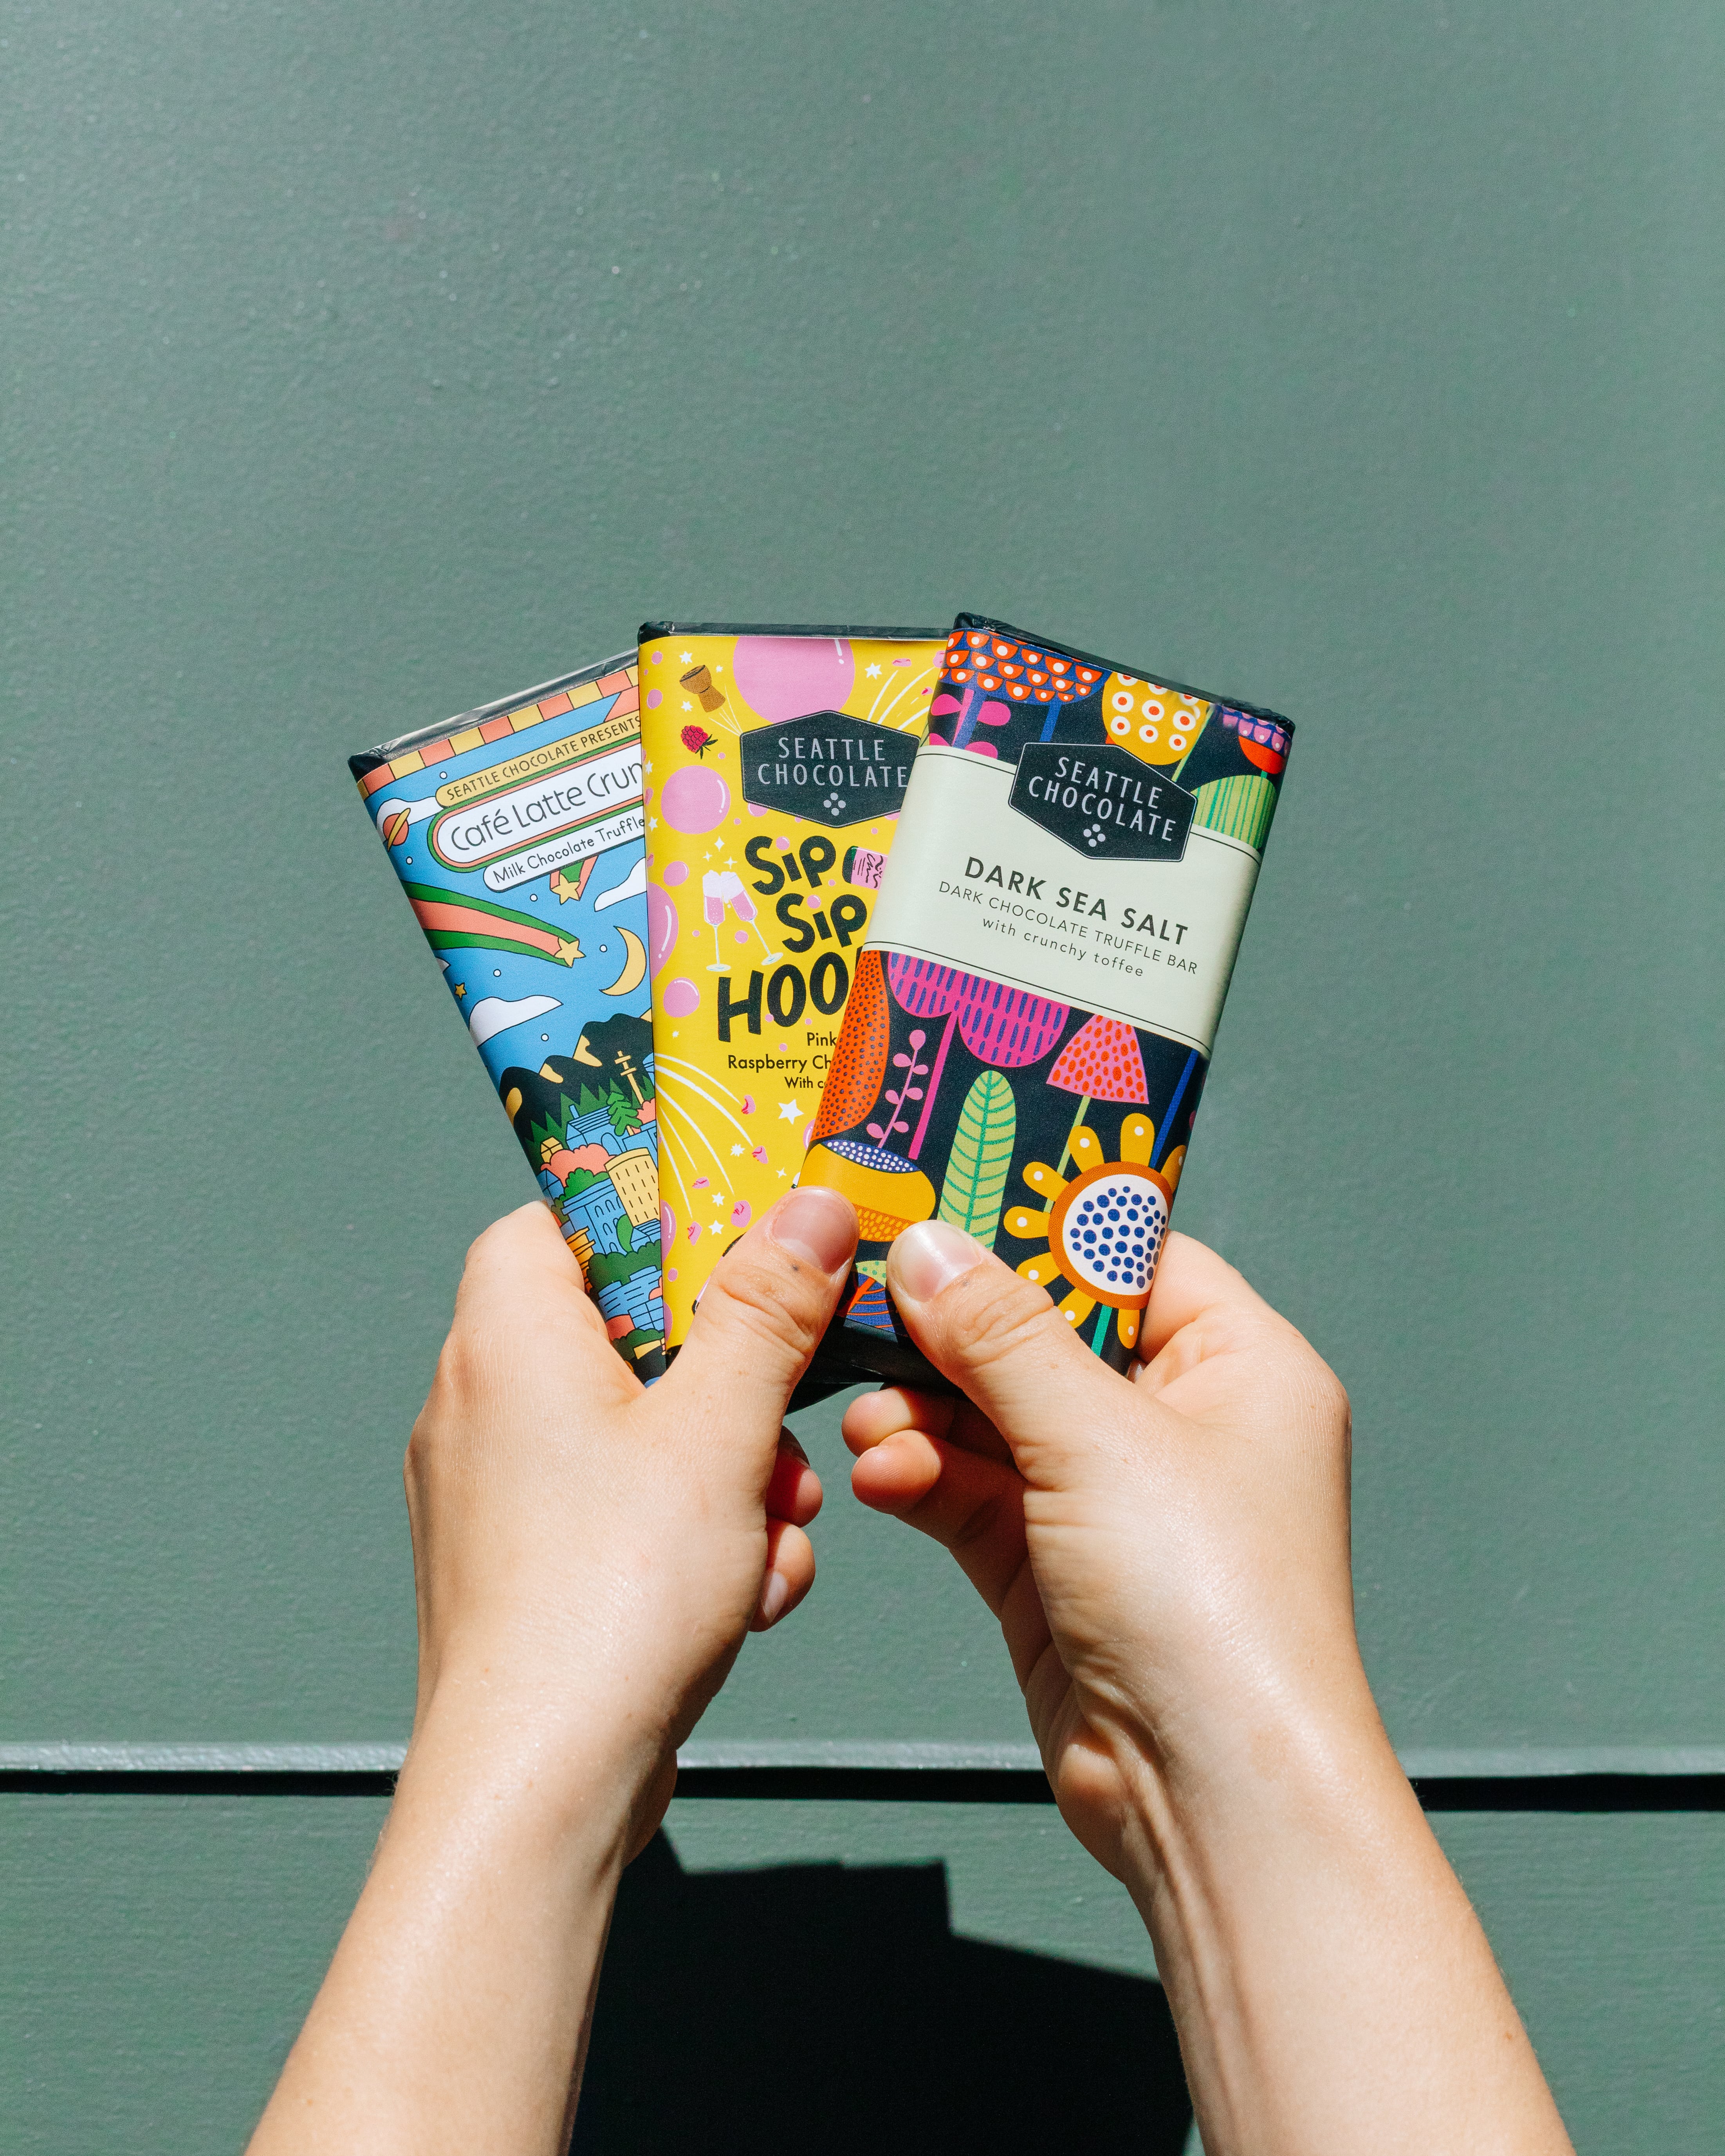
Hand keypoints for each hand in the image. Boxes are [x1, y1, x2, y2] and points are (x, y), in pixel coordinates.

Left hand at [406, 1188, 858, 1839]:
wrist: (541, 1787)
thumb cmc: (607, 1601)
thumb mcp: (721, 1427)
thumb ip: (769, 1309)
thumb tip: (811, 1208)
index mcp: (506, 1335)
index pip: (562, 1215)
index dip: (657, 1219)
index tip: (744, 1248)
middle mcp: (481, 1403)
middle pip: (628, 1329)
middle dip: (733, 1380)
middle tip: (785, 1421)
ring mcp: (497, 1491)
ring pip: (644, 1431)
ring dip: (732, 1470)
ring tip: (770, 1529)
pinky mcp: (526, 1567)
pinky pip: (627, 1511)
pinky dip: (697, 1537)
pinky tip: (743, 1593)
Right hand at [842, 1223, 1364, 1875]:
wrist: (1211, 1796)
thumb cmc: (1214, 1609)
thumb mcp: (1097, 1438)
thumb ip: (1000, 1335)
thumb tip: (928, 1249)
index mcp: (1241, 1368)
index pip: (1130, 1260)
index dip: (1037, 1231)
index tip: (943, 1204)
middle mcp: (1184, 1429)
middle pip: (1046, 1337)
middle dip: (954, 1335)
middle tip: (871, 1310)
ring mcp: (1117, 1503)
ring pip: (996, 1420)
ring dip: (924, 1414)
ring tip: (870, 1420)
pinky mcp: (1056, 1571)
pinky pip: (974, 1495)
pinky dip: (925, 1479)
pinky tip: (882, 1474)